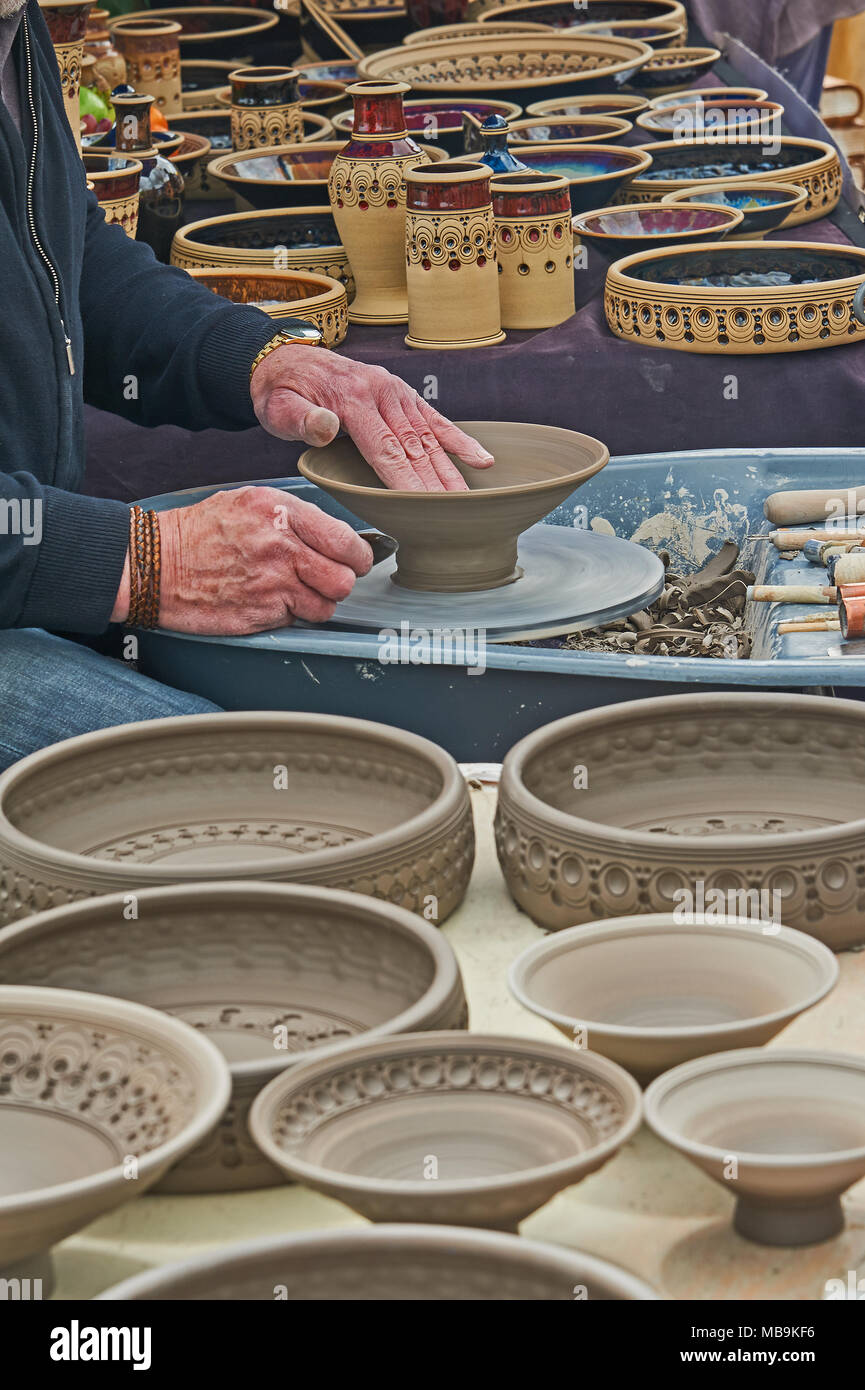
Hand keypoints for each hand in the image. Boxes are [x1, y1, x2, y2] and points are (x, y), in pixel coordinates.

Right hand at [111, 487, 372, 633]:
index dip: (357, 556)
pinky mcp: (260, 613)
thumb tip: (335, 535)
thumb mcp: (248, 501)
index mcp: (281, 512)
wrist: (155, 564)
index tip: (354, 560)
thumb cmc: (200, 532)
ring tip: (293, 591)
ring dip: (315, 602)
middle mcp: (281, 547)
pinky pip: (296, 620)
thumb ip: (293, 515)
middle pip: (344, 579)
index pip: (346, 540)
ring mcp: (272, 583)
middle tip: (324, 580)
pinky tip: (268, 601)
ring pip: (326, 605)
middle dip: (339, 582)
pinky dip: (289, 615)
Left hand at [250, 345, 494, 492]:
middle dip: (435, 483)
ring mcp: (396, 392)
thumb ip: (302, 420)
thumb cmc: (282, 393)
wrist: (285, 360)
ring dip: (450, 470)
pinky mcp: (403, 395)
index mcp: (354, 400)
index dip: (406, 481)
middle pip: (414, 447)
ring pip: (429, 437)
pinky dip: (459, 440)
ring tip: (467, 499)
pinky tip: (482, 459)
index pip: (386, 450)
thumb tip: (326, 426)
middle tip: (455, 514)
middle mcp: (382, 393)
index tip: (422, 507)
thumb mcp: (279, 408)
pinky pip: (435, 420)